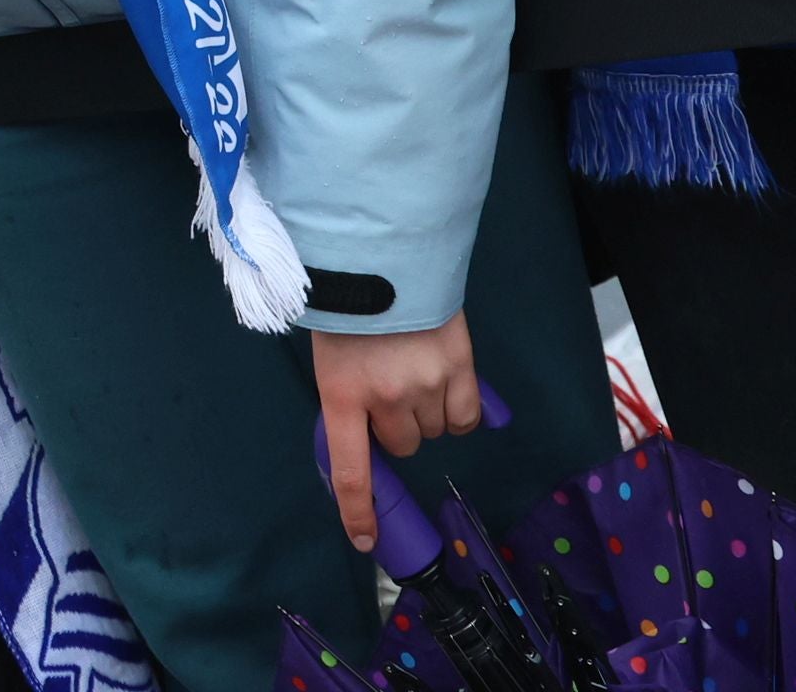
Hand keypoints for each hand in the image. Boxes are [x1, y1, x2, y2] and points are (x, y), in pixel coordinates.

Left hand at [311, 316, 484, 550]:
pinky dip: (458, 409)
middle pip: (402, 444)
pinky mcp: (460, 367)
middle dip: (395, 425)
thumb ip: (347, 395)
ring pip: (435, 430)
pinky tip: (445, 382)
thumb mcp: (329, 353)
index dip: (358, 512)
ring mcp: (426, 384)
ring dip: (426, 412)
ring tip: (413, 369)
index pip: (351, 471)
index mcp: (342, 395)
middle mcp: (386, 398)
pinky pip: (466, 417)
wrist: (381, 252)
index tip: (366, 542)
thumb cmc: (345, 304)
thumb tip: (362, 437)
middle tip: (388, 386)